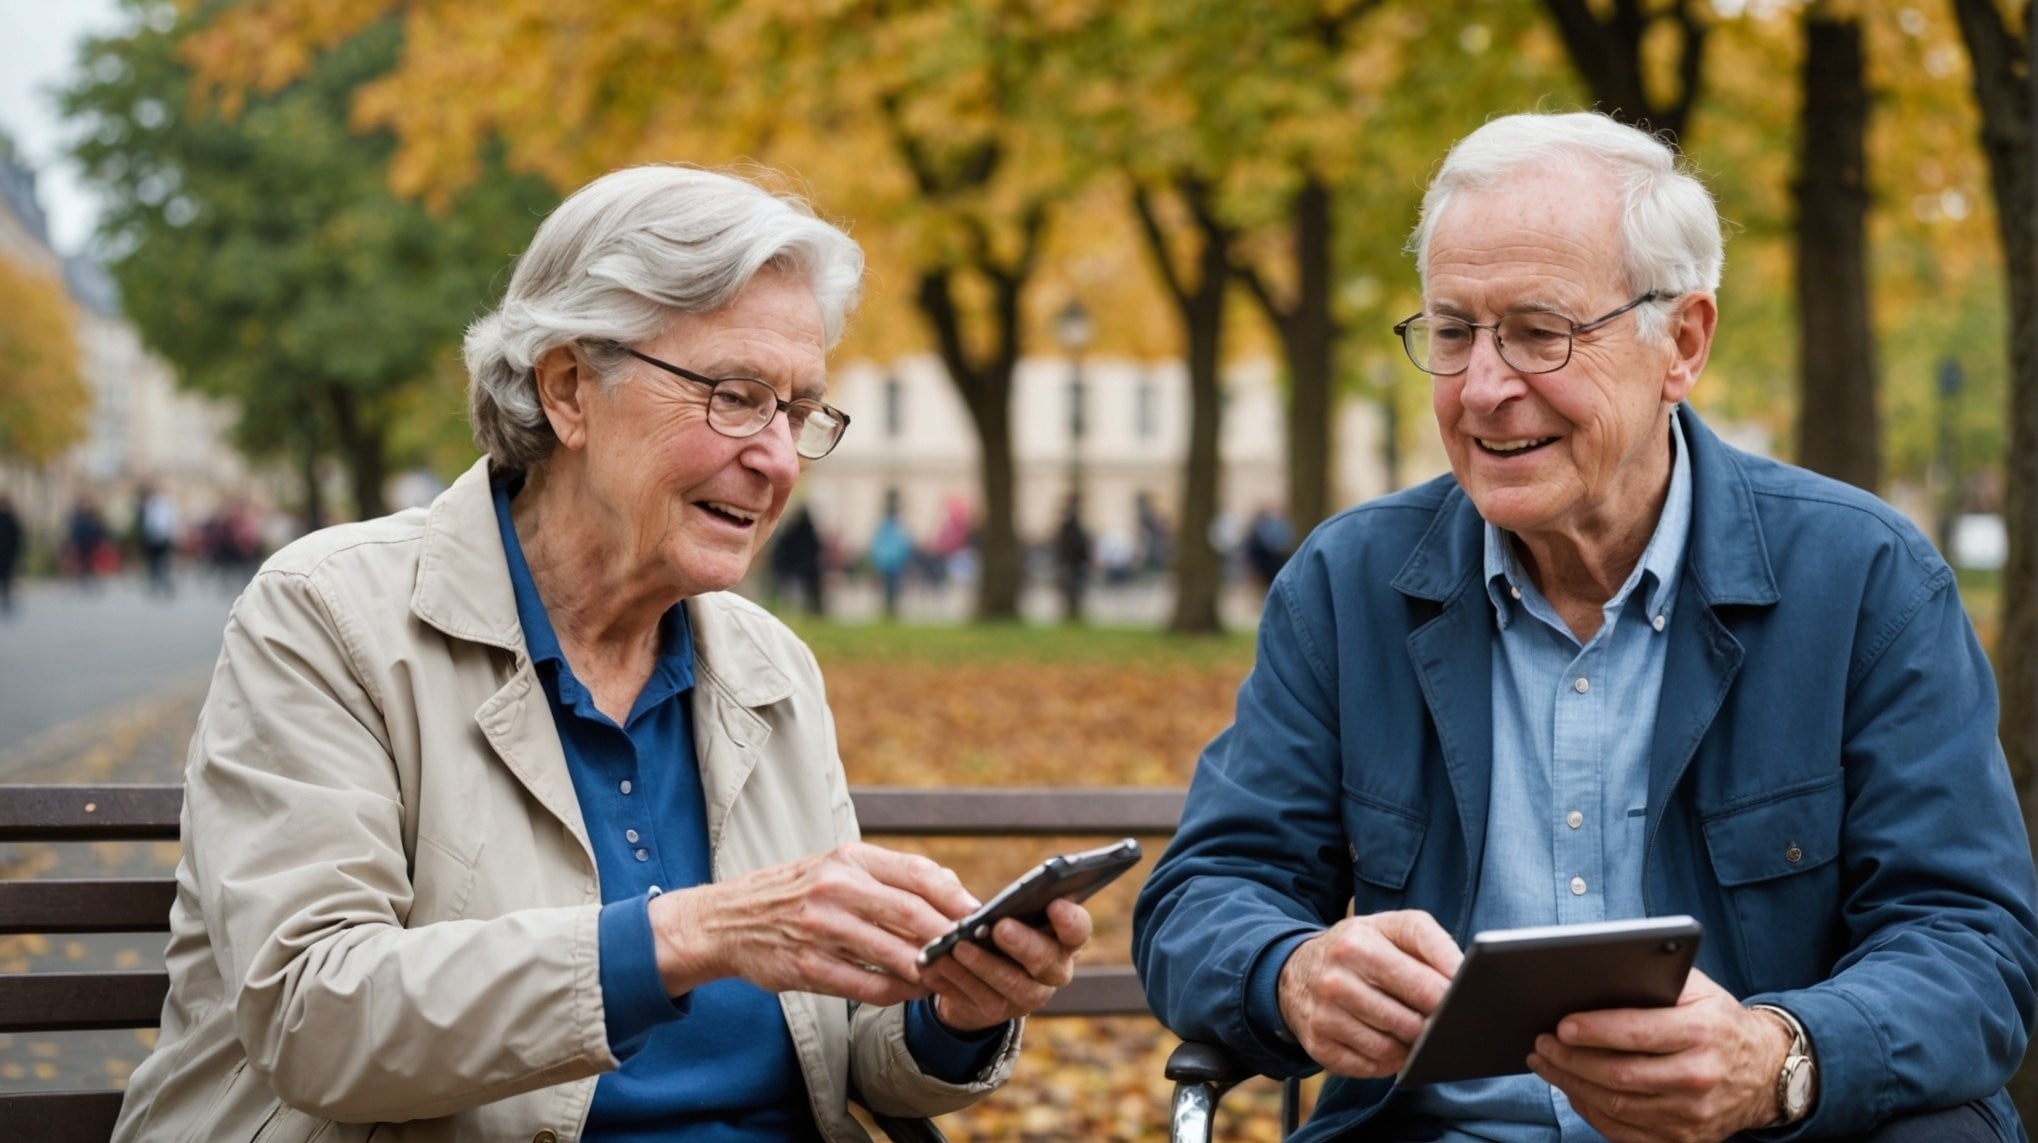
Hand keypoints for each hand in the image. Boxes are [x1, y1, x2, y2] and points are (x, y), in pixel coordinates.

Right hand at [647, 842, 978, 1005]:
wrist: (726, 920)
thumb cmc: (795, 892)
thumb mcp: (837, 867)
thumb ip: (889, 877)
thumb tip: (953, 892)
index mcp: (848, 858)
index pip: (917, 872)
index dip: (956, 896)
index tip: (984, 916)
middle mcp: (835, 888)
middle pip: (912, 914)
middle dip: (952, 937)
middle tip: (978, 953)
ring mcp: (819, 929)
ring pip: (893, 953)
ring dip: (929, 970)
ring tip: (952, 978)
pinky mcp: (805, 966)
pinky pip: (864, 985)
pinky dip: (896, 992)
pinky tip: (912, 994)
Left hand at [918, 896, 1092, 1031]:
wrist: (977, 973)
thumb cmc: (996, 926)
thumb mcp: (1003, 909)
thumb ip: (1000, 901)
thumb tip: (971, 899)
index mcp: (1063, 938)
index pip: (1078, 930)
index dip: (1070, 919)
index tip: (1055, 903)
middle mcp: (1054, 970)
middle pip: (1048, 961)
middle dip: (1024, 944)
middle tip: (1000, 927)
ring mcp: (1029, 995)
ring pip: (1013, 985)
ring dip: (984, 964)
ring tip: (959, 945)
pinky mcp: (999, 1012)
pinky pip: (980, 998)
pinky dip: (958, 979)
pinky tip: (939, 962)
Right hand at [1276, 910, 1461, 1076]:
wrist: (1297, 970)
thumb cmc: (1360, 947)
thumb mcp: (1392, 928)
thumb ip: (1432, 944)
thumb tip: (1463, 979)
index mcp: (1360, 943)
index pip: (1424, 984)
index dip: (1452, 998)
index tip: (1467, 1001)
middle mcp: (1337, 978)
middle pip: (1410, 1022)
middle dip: (1432, 1026)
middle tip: (1441, 1020)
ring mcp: (1324, 1014)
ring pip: (1391, 1049)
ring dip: (1410, 1046)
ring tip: (1413, 1031)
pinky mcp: (1319, 1044)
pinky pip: (1370, 1066)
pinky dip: (1387, 1062)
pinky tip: (1388, 1044)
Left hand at [1526, 968, 1791, 1142]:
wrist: (1764, 1072)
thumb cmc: (1719, 1022)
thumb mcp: (1699, 990)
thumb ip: (1655, 980)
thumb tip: (1597, 977)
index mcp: (1703, 1033)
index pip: (1637, 1033)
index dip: (1594, 1031)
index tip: (1560, 1026)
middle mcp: (1698, 1078)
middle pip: (1619, 1074)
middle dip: (1571, 1059)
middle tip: (1541, 1043)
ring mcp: (1691, 1116)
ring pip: (1616, 1105)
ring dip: (1571, 1084)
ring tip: (1546, 1064)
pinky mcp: (1684, 1140)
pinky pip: (1624, 1131)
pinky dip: (1591, 1111)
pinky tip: (1573, 1089)